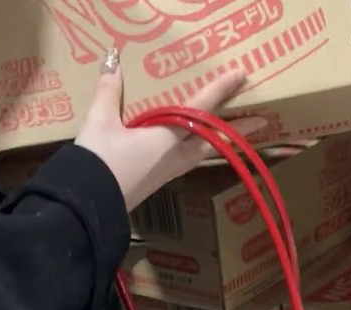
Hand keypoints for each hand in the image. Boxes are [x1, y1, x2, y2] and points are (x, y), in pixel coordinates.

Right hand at [75, 54, 267, 211]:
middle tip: (262, 121)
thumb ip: (108, 91)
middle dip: (238, 130)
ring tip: (234, 134)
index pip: (198, 109)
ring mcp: (167, 172)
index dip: (220, 90)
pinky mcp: (158, 180)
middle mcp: (174, 157)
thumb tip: (112, 61)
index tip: (241, 76)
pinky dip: (198, 149)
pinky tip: (194, 147)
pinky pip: (187, 161)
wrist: (88, 208)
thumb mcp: (99, 122)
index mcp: (165, 140)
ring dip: (220, 142)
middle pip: (213, 140)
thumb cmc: (97, 165)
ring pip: (202, 153)